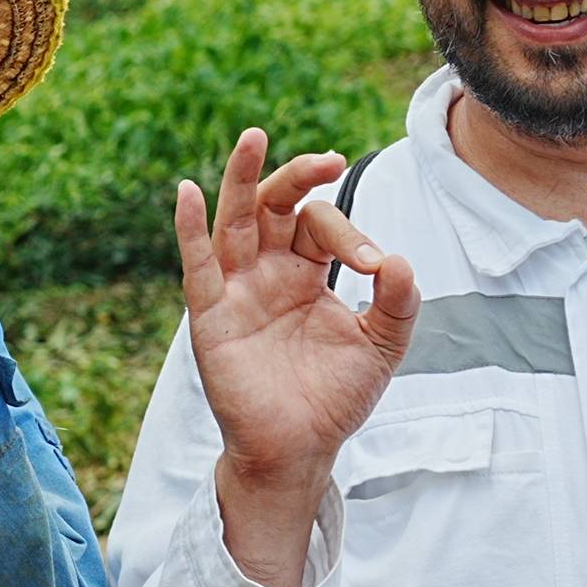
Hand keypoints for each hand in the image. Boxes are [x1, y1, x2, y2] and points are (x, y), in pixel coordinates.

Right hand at [178, 131, 418, 585]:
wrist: (301, 450)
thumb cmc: (335, 398)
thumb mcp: (382, 346)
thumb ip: (398, 302)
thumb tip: (399, 259)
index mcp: (305, 271)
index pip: (322, 226)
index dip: (353, 236)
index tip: (377, 266)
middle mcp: (267, 271)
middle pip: (276, 204)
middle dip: (299, 176)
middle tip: (331, 160)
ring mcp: (237, 289)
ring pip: (236, 219)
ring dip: (243, 177)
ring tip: (255, 137)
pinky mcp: (212, 315)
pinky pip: (199, 265)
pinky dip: (190, 228)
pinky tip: (187, 191)